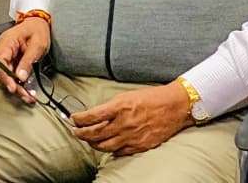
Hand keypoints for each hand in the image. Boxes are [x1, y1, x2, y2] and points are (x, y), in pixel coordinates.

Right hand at [0, 18, 51, 104]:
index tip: (13, 87)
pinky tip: (27, 91)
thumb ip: (28, 60)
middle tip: (26, 96)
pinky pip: (12, 74)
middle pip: (2, 71)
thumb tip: (20, 76)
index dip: (5, 76)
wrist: (38, 24)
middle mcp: (2, 49)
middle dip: (14, 86)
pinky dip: (19, 83)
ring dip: (17, 87)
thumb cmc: (37, 30)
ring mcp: (6, 56)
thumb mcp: (37, 44)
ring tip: (29, 97)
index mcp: (6, 42)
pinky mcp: (11, 61)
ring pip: (7, 75)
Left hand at [71, 83, 193, 155]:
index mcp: (118, 108)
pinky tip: (108, 147)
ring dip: (94, 144)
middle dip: (81, 134)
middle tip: (76, 132)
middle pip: (95, 134)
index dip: (79, 119)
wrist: (174, 106)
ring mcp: (132, 136)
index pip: (91, 117)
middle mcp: (124, 124)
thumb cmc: (150, 98)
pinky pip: (121, 152)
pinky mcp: (141, 145)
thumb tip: (96, 115)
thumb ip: (111, 107)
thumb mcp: (125, 96)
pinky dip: (112, 150)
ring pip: (105, 146)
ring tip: (89, 141)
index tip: (74, 119)